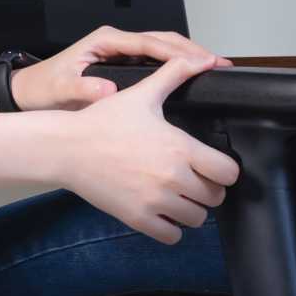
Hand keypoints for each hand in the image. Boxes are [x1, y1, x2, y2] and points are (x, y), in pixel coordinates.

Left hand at [14, 25, 232, 111]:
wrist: (30, 94)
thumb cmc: (45, 89)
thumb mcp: (62, 90)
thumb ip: (84, 90)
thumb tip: (108, 90)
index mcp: (105, 41)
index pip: (149, 43)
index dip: (177, 52)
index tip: (200, 60)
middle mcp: (116, 41)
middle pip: (162, 40)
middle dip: (191, 49)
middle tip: (217, 62)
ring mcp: (121, 50)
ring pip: (162, 46)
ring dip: (187, 55)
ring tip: (212, 66)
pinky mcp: (123, 62)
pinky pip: (156, 59)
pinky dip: (176, 64)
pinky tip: (190, 75)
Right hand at [57, 55, 241, 242]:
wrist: (67, 147)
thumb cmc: (103, 121)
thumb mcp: (142, 93)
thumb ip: (175, 73)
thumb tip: (201, 59)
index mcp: (180, 148)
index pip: (228, 173)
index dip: (224, 169)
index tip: (213, 164)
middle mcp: (172, 178)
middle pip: (215, 198)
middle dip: (208, 188)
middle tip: (193, 178)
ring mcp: (155, 202)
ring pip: (196, 219)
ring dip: (191, 209)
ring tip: (177, 194)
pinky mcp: (138, 219)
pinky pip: (172, 236)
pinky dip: (171, 227)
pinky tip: (162, 210)